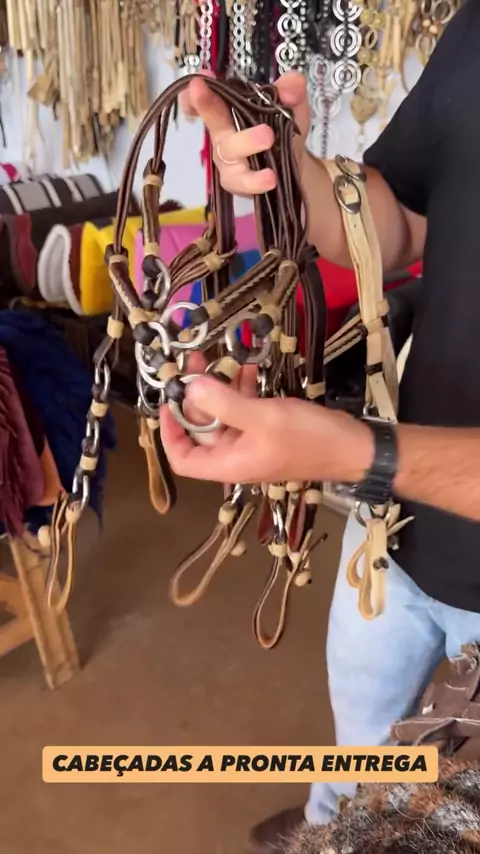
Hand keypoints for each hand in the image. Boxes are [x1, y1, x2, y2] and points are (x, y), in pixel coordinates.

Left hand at [160, 375, 373, 485]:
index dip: (169, 433)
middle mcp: (236, 456)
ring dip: (219, 389)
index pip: (183, 460)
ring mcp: (253, 443)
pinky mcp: (269, 430)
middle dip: (196, 399)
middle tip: (194, 365)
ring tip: (217, 359)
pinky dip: (243, 389)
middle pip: (201, 431)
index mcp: (229, 463)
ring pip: (223, 416)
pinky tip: (248, 367)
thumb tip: (191, 388)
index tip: (170, 401)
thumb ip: (225, 404)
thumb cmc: (310, 439)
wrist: (356, 448)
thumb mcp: (264, 418)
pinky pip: (246, 410)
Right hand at [178, 71, 310, 196]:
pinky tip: (270, 177)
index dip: (193, 94)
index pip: (201, 100)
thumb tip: (290, 88)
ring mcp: (229, 159)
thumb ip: (292, 88)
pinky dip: (256, 180)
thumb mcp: (292, 102)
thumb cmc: (281, 128)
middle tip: (207, 92)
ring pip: (229, 151)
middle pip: (212, 120)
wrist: (294, 163)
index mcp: (229, 109)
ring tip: (268, 137)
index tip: (195, 83)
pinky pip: (242, 182)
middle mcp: (224, 132)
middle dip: (208, 106)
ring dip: (247, 142)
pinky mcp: (238, 183)